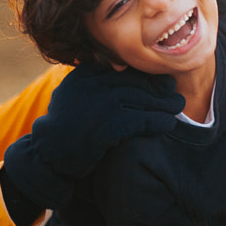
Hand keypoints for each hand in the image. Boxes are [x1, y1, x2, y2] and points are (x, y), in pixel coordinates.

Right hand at [36, 63, 185, 177]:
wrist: (47, 157)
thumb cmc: (64, 129)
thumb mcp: (72, 96)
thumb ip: (92, 82)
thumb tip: (118, 69)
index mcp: (84, 74)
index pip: (122, 69)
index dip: (144, 75)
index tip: (160, 80)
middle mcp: (91, 84)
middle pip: (134, 82)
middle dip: (158, 87)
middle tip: (174, 92)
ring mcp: (99, 104)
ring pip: (141, 99)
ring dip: (163, 104)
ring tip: (178, 107)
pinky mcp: (107, 125)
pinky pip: (140, 120)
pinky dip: (157, 122)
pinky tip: (168, 124)